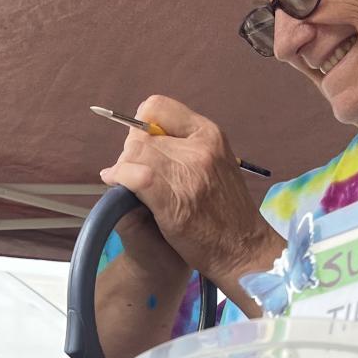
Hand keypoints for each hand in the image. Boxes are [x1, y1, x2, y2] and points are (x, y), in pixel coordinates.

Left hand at [100, 95, 283, 310]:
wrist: (243, 250)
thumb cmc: (227, 213)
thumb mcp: (216, 165)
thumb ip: (188, 148)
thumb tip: (149, 137)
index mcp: (210, 133)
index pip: (157, 106)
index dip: (140, 125)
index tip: (141, 146)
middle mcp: (200, 147)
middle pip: (141, 134)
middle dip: (129, 153)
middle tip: (132, 174)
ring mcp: (188, 172)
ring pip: (135, 154)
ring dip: (122, 169)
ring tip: (124, 183)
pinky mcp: (173, 199)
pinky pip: (135, 176)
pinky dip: (118, 178)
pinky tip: (115, 184)